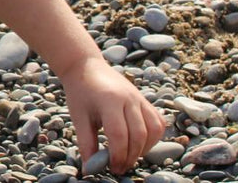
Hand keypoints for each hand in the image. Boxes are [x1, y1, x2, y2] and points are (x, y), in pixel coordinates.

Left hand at [59, 57, 164, 173]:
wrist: (86, 68)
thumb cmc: (80, 92)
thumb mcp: (78, 117)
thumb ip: (86, 142)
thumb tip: (90, 169)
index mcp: (109, 100)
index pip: (119, 134)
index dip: (118, 155)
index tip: (113, 168)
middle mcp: (129, 98)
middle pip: (138, 134)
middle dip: (131, 156)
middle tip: (120, 168)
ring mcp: (140, 98)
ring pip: (154, 129)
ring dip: (145, 148)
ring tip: (130, 157)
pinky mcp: (145, 100)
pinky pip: (158, 121)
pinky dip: (153, 137)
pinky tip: (139, 145)